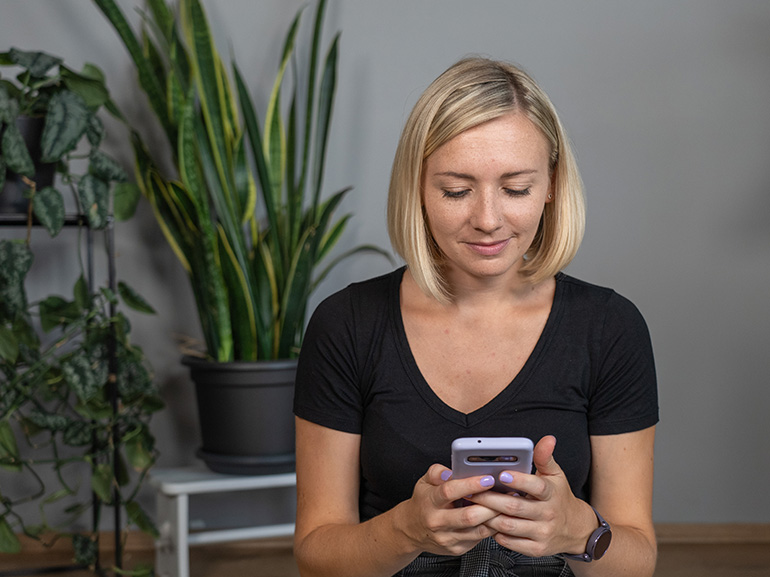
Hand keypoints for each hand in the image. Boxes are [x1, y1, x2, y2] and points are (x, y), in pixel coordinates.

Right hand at [398, 463, 499, 556]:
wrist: (412, 530)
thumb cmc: (423, 503)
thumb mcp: (424, 482)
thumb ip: (437, 472)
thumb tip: (450, 471)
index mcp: (430, 502)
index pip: (450, 492)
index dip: (470, 485)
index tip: (487, 479)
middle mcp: (438, 522)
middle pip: (469, 516)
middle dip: (490, 505)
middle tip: (505, 494)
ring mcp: (448, 538)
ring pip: (478, 530)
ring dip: (495, 518)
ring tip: (505, 505)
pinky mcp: (457, 549)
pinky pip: (479, 539)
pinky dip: (491, 527)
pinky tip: (496, 517)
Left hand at [468, 436, 596, 557]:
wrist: (575, 529)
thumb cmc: (559, 497)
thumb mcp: (555, 476)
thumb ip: (545, 457)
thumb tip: (547, 439)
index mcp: (551, 493)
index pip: (536, 486)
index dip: (518, 480)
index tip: (501, 474)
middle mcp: (548, 514)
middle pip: (515, 507)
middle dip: (490, 498)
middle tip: (473, 491)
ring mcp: (542, 533)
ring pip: (509, 525)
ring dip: (489, 516)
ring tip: (475, 506)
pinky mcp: (535, 548)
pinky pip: (510, 542)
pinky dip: (495, 533)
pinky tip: (487, 523)